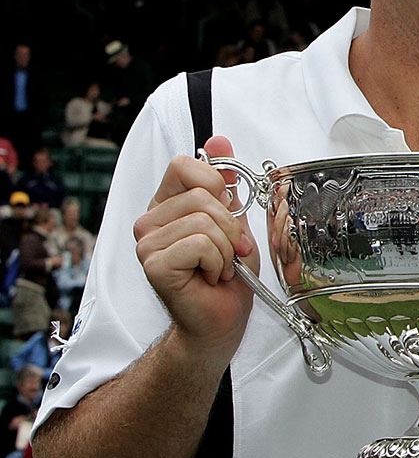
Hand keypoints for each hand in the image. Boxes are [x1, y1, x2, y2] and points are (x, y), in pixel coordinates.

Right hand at [133, 135, 257, 361]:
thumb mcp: (233, 218)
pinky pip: (200, 244)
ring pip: (204, 220)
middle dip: (230, 226)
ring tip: (217, 266)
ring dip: (225, 248)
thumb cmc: (226, 273)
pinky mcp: (153, 264)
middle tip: (227, 251)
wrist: (220, 319)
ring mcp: (147, 243)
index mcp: (167, 204)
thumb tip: (218, 139)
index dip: (217, 185)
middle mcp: (150, 220)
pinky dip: (217, 262)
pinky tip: (209, 277)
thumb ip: (225, 181)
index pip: (185, 164)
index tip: (227, 213)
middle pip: (203, 195)